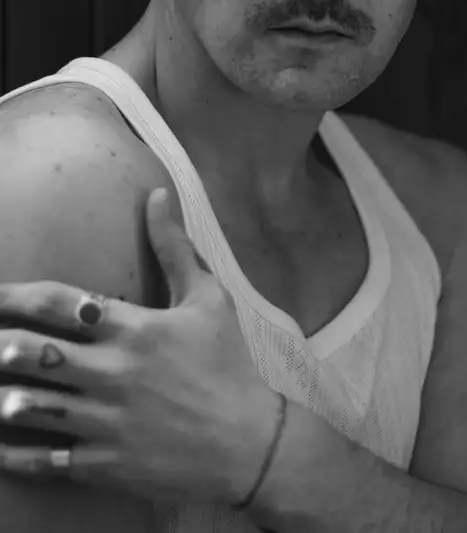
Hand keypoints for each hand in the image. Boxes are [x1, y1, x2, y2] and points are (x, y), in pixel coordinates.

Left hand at [0, 188, 278, 505]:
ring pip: (32, 405)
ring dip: (2, 395)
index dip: (17, 295)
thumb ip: (175, 247)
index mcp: (135, 329)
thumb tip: (156, 194)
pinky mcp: (106, 463)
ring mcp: (107, 421)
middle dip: (0, 344)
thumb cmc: (229, 364)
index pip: (61, 305)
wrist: (250, 444)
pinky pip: (48, 460)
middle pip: (35, 354)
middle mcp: (114, 372)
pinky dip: (17, 454)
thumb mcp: (209, 298)